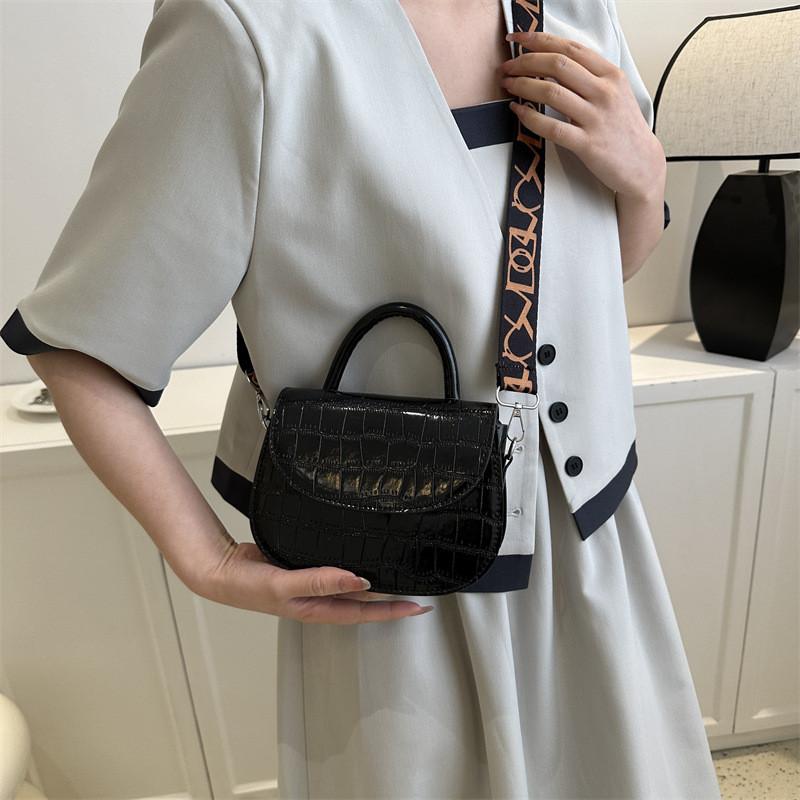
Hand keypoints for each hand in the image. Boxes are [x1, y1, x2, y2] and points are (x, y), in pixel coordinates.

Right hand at [189, 540, 433, 623]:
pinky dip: (352, 567)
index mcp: (318, 608)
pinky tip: (360, 557)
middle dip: (393, 600)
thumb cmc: (248, 585)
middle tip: (421, 592)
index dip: (393, 610)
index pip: (365, 611)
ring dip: (375, 584)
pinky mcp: (305, 568)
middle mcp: (320, 599)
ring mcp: (313, 585)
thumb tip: (361, 581)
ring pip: (352, 587)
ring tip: (400, 575)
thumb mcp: (284, 585)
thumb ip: (321, 582)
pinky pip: (336, 570)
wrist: (220, 570)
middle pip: (364, 603)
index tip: (420, 606)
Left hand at [500, 30, 665, 200]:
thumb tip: (554, 62)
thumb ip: (590, 76)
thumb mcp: (615, 93)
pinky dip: (529, 117)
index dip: (540, 40)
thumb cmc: (623, 129)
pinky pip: (552, 127)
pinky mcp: (587, 144)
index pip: (570, 48)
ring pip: (551, 93)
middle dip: (526, 61)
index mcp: (611, 75)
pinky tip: (517, 111)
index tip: (519, 38)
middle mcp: (604, 92)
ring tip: (508, 84)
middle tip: (508, 65)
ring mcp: (596, 118)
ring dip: (522, 85)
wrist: (642, 164)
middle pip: (557, 65)